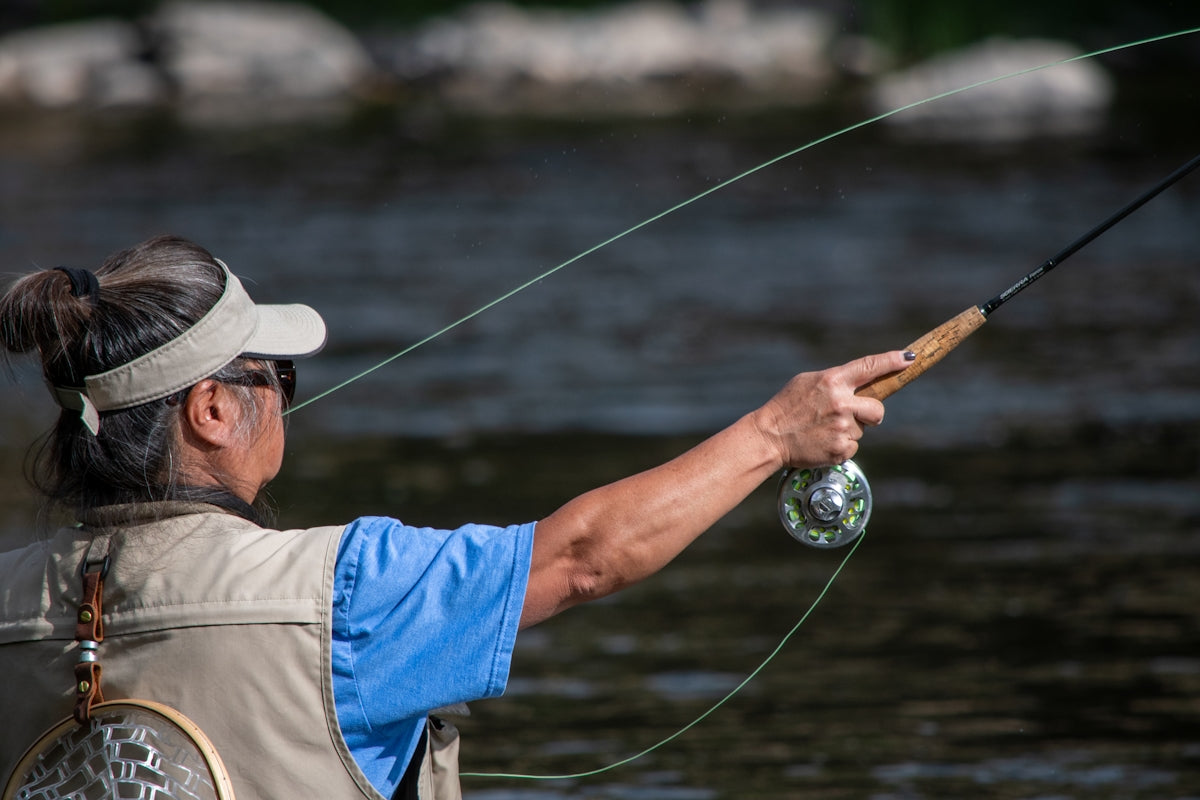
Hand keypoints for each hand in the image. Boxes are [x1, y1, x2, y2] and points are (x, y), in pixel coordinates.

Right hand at [751, 350, 912, 468]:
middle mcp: (841, 403)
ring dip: (848, 430)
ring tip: (822, 429)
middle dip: (872, 413)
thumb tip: (860, 383)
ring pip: (862, 429)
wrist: (768, 437)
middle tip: (853, 415)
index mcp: (832, 381)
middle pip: (878, 409)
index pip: (870, 367)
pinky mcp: (840, 449)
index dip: (892, 361)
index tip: (908, 359)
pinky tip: (822, 441)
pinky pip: (853, 446)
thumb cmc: (786, 407)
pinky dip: (840, 445)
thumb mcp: (807, 382)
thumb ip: (835, 381)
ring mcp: (842, 428)